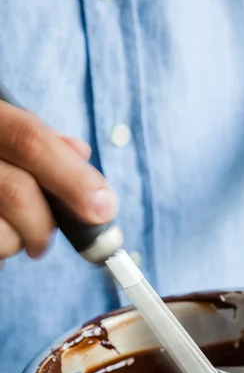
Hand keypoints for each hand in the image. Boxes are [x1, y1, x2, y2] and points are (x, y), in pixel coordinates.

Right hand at [0, 101, 117, 259]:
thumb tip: (81, 152)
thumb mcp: (1, 129)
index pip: (30, 139)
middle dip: (46, 225)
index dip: (73, 177)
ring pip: (1, 233)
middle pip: (18, 192)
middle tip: (44, 241)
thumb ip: (37, 140)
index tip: (104, 209)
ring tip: (7, 232)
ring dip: (16, 243)